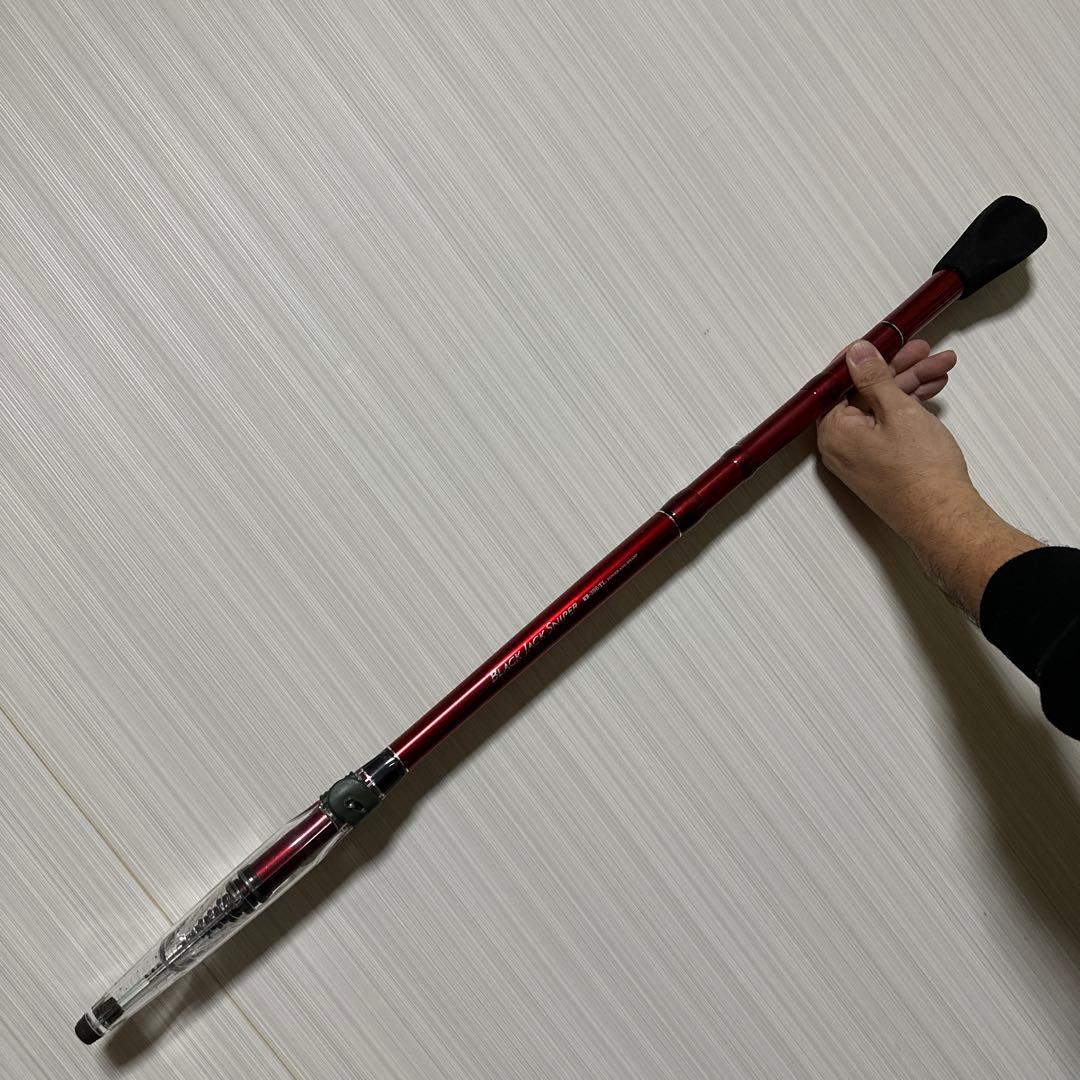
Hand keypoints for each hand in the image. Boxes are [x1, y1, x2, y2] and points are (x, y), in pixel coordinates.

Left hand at [817, 339, 1041, 617]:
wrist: (944, 517)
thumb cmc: (921, 471)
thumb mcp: (897, 410)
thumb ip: (874, 378)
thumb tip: (855, 353)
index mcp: (833, 431)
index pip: (841, 382)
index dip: (867, 357)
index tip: (888, 341)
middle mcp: (839, 445)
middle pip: (864, 393)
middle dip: (899, 370)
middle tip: (927, 351)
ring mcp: (858, 457)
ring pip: (881, 409)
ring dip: (910, 386)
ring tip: (942, 367)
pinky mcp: (877, 465)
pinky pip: (887, 427)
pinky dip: (908, 409)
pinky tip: (932, 392)